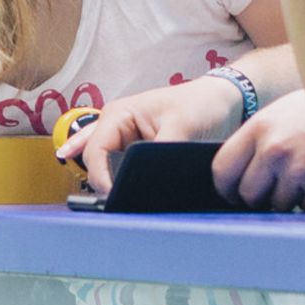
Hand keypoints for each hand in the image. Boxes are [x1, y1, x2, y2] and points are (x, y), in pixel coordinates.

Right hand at [58, 76, 245, 192]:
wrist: (221, 101)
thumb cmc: (201, 103)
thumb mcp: (182, 127)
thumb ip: (160, 153)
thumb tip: (146, 180)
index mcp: (118, 115)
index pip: (95, 153)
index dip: (101, 178)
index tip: (115, 197)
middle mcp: (115, 126)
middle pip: (94, 163)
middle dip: (104, 183)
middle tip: (120, 203)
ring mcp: (123, 138)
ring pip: (100, 165)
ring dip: (104, 181)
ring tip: (111, 200)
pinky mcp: (133, 150)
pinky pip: (109, 162)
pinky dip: (101, 172)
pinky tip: (83, 176)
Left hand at [211, 92, 304, 211]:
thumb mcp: (276, 117)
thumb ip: (254, 145)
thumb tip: (235, 182)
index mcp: (258, 128)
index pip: (222, 170)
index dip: (226, 188)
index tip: (233, 192)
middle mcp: (274, 149)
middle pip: (248, 194)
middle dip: (257, 197)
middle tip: (270, 188)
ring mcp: (298, 169)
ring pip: (278, 204)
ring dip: (287, 197)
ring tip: (301, 175)